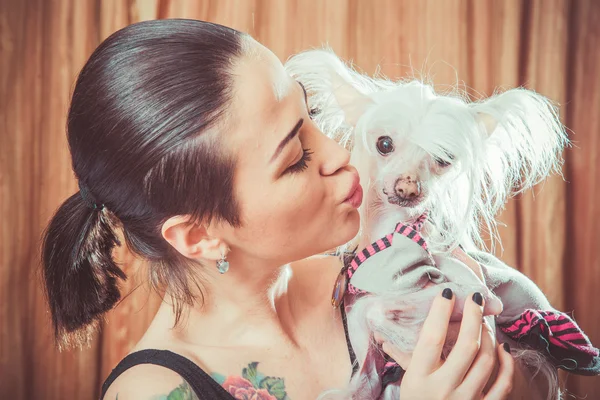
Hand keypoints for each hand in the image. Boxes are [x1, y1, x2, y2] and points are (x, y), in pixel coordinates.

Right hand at [383, 289, 513, 399]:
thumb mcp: (406, 384)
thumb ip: (401, 358)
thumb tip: (382, 335)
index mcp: (419, 378)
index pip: (432, 337)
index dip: (441, 312)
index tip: (447, 292)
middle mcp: (443, 388)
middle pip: (466, 345)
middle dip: (473, 316)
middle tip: (475, 298)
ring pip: (486, 360)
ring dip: (488, 336)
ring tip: (484, 323)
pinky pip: (503, 383)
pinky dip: (506, 363)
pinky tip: (501, 349)